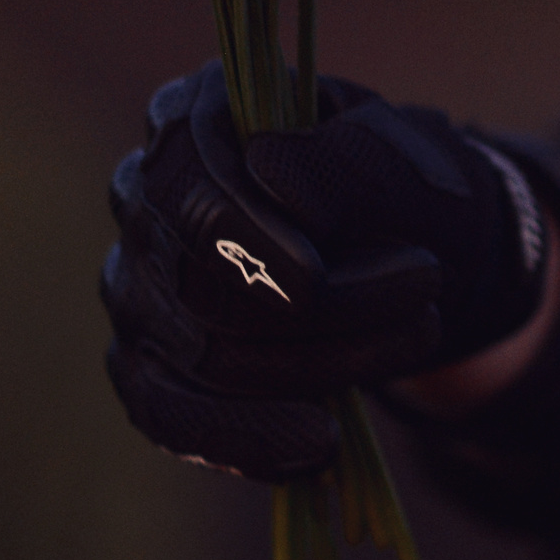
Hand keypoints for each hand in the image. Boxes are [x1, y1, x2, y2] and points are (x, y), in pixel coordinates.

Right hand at [100, 62, 549, 479]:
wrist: (415, 257)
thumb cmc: (404, 191)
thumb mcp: (407, 159)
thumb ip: (347, 162)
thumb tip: (272, 180)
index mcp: (194, 116)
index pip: (188, 186)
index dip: (244, 241)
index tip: (316, 282)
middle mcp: (143, 197)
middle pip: (198, 280)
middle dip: (320, 312)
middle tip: (423, 303)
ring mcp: (136, 284)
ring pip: (200, 356)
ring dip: (313, 370)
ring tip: (411, 344)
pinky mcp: (149, 363)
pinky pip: (170, 417)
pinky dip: (245, 439)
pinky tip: (316, 444)